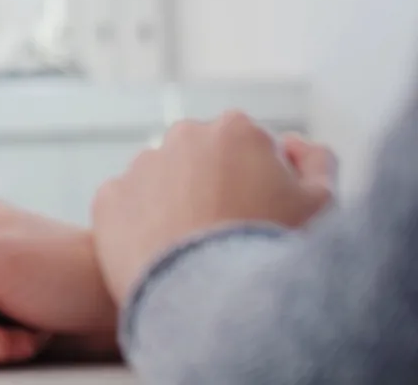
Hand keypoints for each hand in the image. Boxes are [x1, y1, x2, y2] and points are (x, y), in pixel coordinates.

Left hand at [91, 113, 336, 303]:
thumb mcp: (322, 206)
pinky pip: (127, 209)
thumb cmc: (271, 250)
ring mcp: (140, 166)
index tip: (262, 216)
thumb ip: (316, 162)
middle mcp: (182, 136)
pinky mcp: (107, 198)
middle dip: (214, 187)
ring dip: (175, 206)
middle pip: (202, 161)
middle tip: (226, 236)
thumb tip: (293, 144)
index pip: (250, 148)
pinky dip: (139, 229)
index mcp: (236, 129)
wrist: (209, 301)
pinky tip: (161, 256)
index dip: (261, 183)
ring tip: (194, 252)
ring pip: (163, 183)